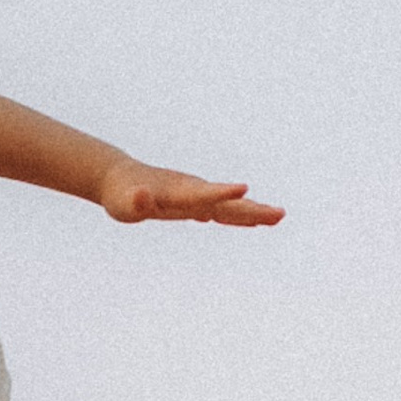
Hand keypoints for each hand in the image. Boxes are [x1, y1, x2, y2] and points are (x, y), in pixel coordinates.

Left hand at [99, 159, 283, 228]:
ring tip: (278, 217)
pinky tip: (253, 222)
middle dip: (253, 210)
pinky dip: (238, 216)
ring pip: (229, 206)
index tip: (245, 189)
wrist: (119, 178)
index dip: (222, 193)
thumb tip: (140, 198)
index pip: (204, 195)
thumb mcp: (123, 203)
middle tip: (280, 215)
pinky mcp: (193, 202)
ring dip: (253, 212)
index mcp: (179, 193)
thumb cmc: (120, 194)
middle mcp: (193, 192)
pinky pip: (221, 209)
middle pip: (227, 203)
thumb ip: (135, 201)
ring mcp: (195, 196)